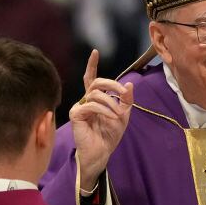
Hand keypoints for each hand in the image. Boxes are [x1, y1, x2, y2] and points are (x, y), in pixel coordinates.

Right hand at [70, 50, 133, 190]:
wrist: (102, 153)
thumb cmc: (110, 135)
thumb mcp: (123, 115)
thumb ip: (126, 100)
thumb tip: (129, 84)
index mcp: (95, 98)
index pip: (92, 78)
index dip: (92, 64)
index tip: (95, 52)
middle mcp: (85, 100)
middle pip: (97, 82)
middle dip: (113, 84)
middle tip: (124, 93)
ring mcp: (79, 106)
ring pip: (96, 93)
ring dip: (112, 103)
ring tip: (119, 115)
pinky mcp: (76, 114)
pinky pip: (91, 105)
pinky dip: (104, 110)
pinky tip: (111, 118)